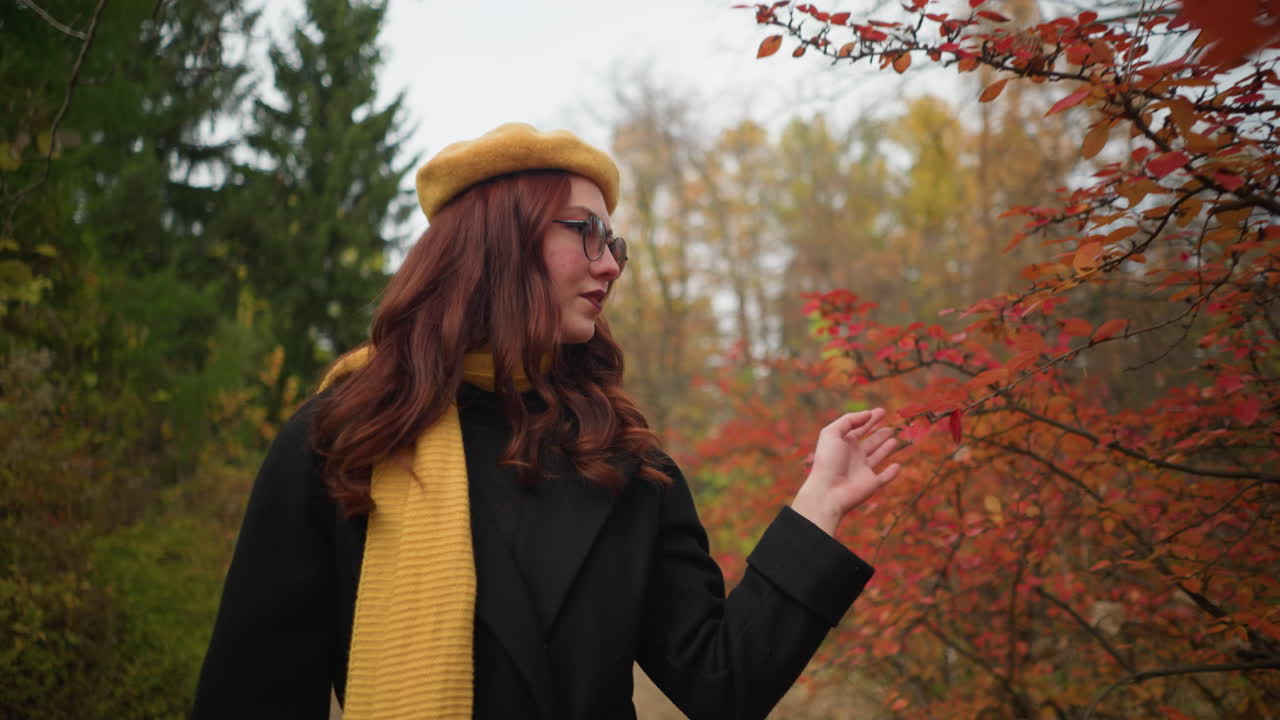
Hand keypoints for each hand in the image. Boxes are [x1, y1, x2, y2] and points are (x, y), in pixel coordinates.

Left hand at [790, 408, 900, 535]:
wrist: (828, 491)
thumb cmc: (828, 460)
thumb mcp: (832, 433)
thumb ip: (849, 420)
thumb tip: (867, 414)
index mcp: (843, 443)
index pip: (858, 428)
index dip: (869, 419)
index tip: (881, 411)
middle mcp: (853, 455)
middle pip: (870, 442)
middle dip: (879, 434)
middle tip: (890, 426)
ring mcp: (863, 470)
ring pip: (877, 456)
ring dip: (885, 448)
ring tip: (894, 438)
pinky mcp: (872, 483)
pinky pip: (884, 477)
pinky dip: (891, 473)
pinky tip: (898, 466)